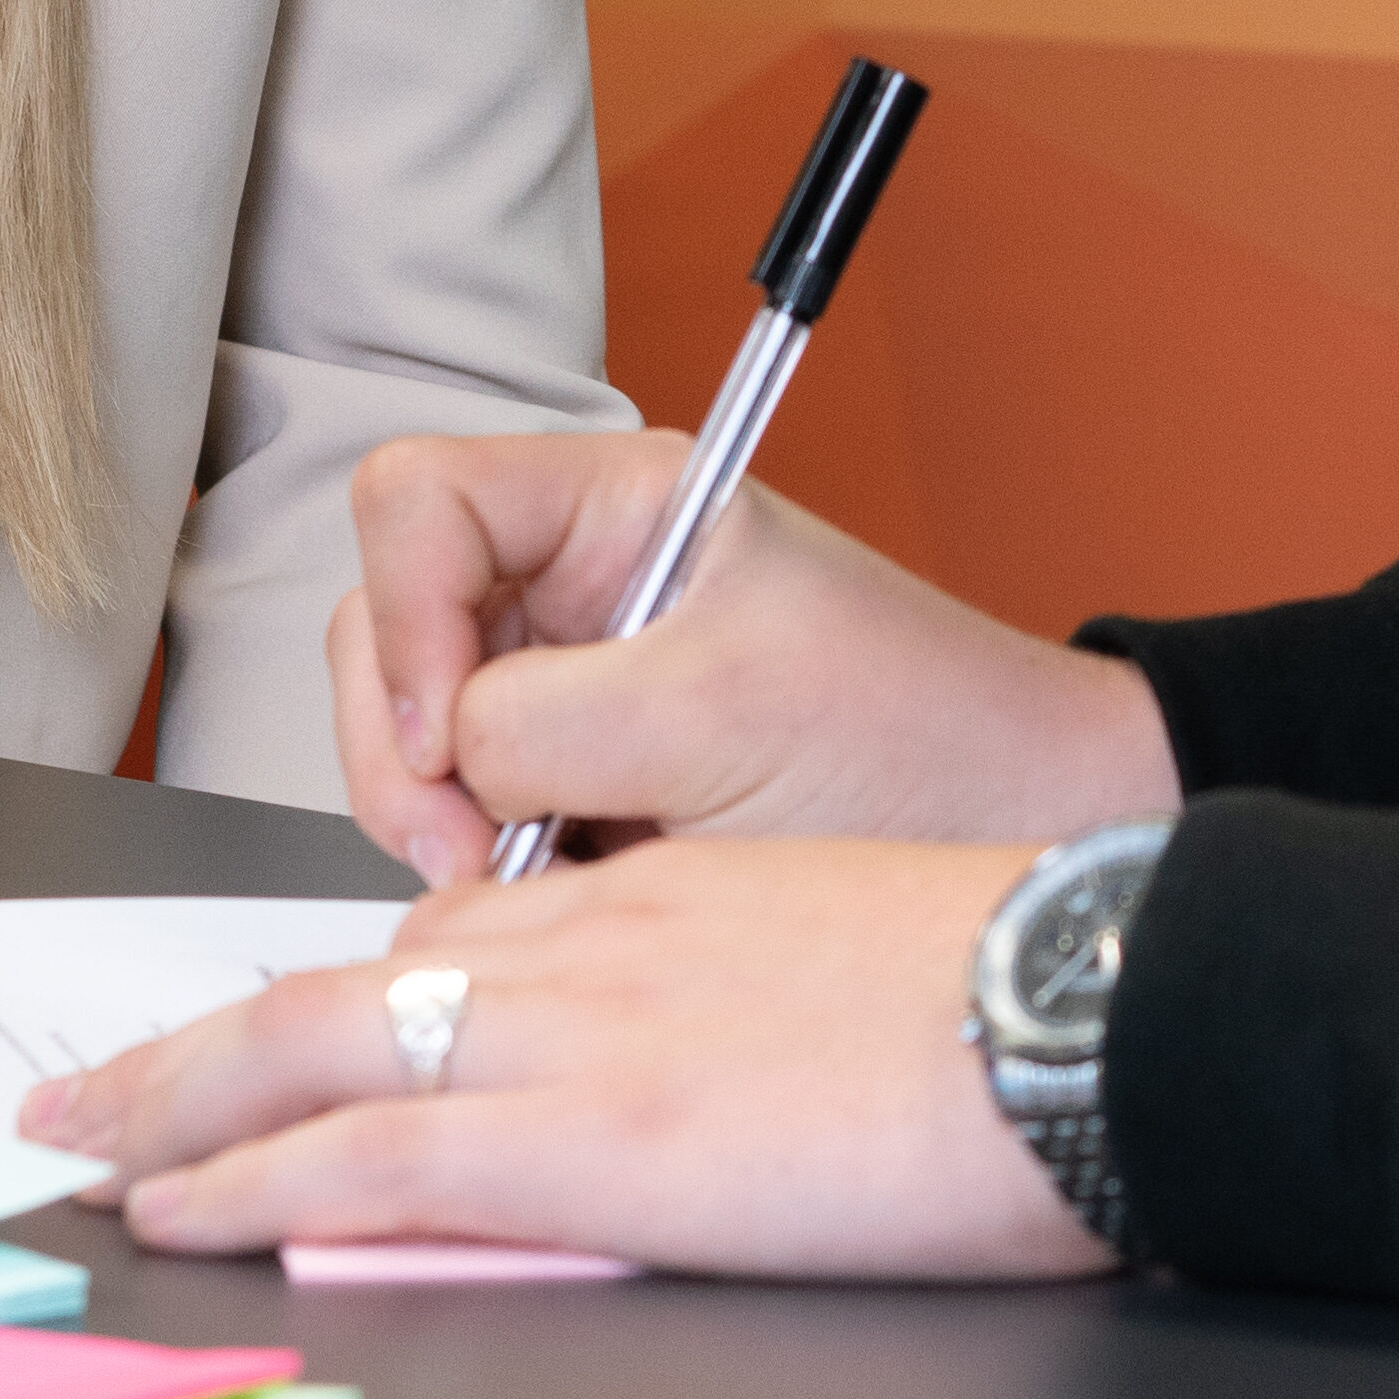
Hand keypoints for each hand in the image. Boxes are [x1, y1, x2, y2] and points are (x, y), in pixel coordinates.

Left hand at [10, 837, 1107, 1279]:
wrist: (1097, 1006)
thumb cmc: (1025, 992)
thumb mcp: (854, 957)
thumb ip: (746, 994)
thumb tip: (709, 1073)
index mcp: (668, 901)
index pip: (463, 940)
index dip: (349, 1001)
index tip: (279, 1044)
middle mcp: (596, 944)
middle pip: (351, 982)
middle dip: (203, 1045)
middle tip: (94, 1091)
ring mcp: (584, 1036)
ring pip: (324, 1050)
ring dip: (182, 1105)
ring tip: (82, 1150)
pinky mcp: (593, 1141)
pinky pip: (373, 1150)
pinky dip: (250, 1175)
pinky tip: (176, 1205)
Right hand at [324, 430, 1179, 889]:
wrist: (1014, 837)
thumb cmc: (922, 737)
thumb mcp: (726, 712)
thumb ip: (550, 722)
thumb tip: (445, 758)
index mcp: (618, 505)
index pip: (421, 500)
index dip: (406, 613)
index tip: (451, 732)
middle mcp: (576, 587)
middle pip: (384, 620)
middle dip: (401, 741)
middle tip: (467, 850)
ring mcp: (567, 690)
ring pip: (408, 730)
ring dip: (433, 816)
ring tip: (523, 882)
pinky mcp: (572, 791)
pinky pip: (460, 817)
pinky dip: (479, 869)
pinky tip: (557, 899)